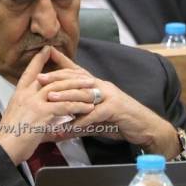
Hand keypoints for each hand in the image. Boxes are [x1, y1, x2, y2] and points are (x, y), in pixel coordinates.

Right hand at [0, 46, 95, 164]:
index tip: (47, 50)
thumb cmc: (11, 136)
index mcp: (19, 93)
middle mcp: (27, 94)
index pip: (30, 71)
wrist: (4, 147)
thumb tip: (45, 109)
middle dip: (71, 75)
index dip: (39, 60)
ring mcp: (34, 102)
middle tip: (85, 75)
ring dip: (79, 89)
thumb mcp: (19, 116)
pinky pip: (65, 106)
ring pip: (62, 89)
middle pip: (53, 78)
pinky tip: (88, 107)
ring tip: (92, 90)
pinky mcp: (42, 113)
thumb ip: (31, 109)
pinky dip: (78, 106)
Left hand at [38, 47, 180, 158]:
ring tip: (50, 99)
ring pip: (84, 93)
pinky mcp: (116, 108)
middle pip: (77, 79)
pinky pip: (95, 114)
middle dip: (57, 77)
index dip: (62, 62)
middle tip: (39, 78)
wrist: (145, 127)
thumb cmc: (120, 122)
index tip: (46, 54)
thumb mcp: (97, 120)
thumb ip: (79, 123)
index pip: (77, 71)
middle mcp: (103, 86)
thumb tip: (60, 131)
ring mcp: (110, 96)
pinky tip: (70, 126)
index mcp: (97, 86)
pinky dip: (81, 121)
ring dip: (66, 96)